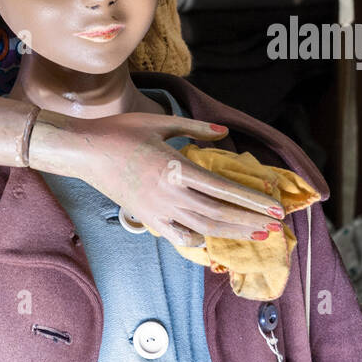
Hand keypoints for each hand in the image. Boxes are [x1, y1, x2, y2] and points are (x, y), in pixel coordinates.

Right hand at [30, 110, 283, 250]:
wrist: (85, 151)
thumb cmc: (120, 131)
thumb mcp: (159, 121)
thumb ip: (194, 127)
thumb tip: (224, 132)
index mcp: (176, 167)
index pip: (223, 188)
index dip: (252, 200)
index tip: (274, 206)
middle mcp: (171, 194)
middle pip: (220, 213)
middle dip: (251, 220)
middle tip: (276, 225)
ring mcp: (158, 210)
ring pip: (204, 227)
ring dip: (234, 231)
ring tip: (256, 233)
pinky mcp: (147, 219)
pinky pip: (178, 235)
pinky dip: (199, 240)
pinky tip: (213, 240)